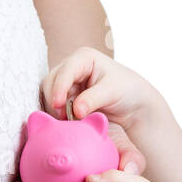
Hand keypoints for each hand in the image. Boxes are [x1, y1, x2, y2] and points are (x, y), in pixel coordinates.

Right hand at [40, 46, 158, 134]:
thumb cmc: (126, 90)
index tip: (59, 104)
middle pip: (50, 82)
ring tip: (67, 122)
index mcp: (83, 57)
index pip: (65, 71)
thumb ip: (93, 99)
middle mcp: (71, 67)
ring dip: (55, 109)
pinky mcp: (66, 97)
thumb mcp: (112, 92)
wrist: (132, 103)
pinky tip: (66, 123)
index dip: (59, 87)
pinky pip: (54, 106)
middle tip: (63, 118)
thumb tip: (76, 110)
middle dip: (54, 100)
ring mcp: (67, 83)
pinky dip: (58, 114)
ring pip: (49, 95)